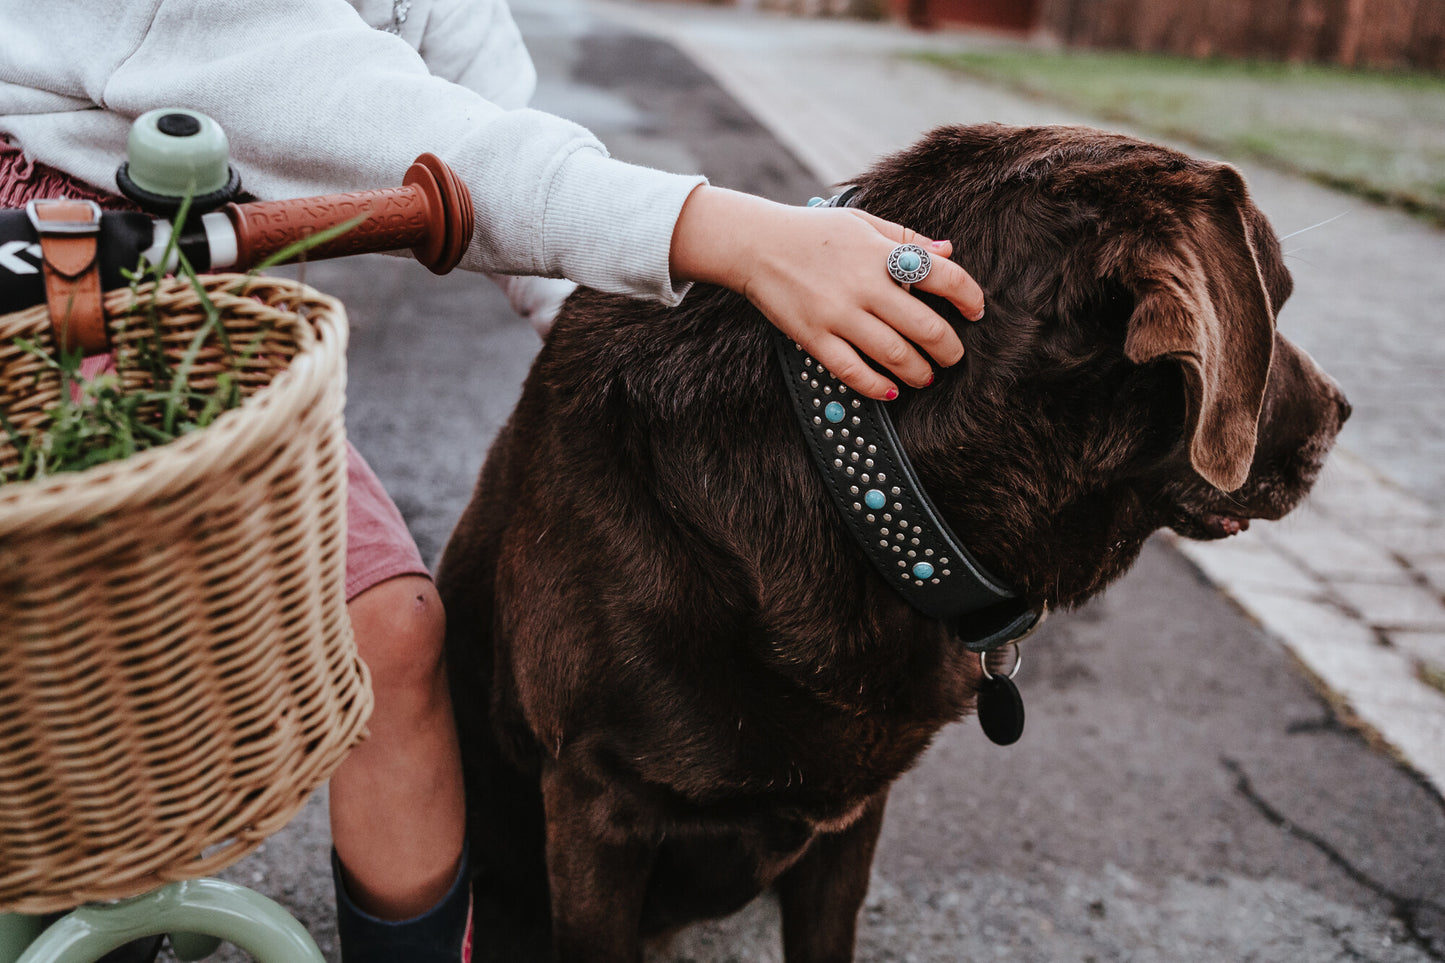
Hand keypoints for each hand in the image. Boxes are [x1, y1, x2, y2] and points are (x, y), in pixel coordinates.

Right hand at [669, 186, 983, 399]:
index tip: (976, 311)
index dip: (969, 297)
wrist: (756, 244)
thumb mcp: (863, 222)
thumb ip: (906, 238)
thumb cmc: (813, 232)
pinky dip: (878, 386)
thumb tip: (948, 252)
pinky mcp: (814, 337)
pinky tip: (892, 390)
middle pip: (925, 326)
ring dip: (920, 371)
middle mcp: (863, 286)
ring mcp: (838, 315)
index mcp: (880, 254)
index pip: (943, 276)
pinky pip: (853, 371)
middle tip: (953, 356)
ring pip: (895, 355)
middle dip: (949, 348)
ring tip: (927, 376)